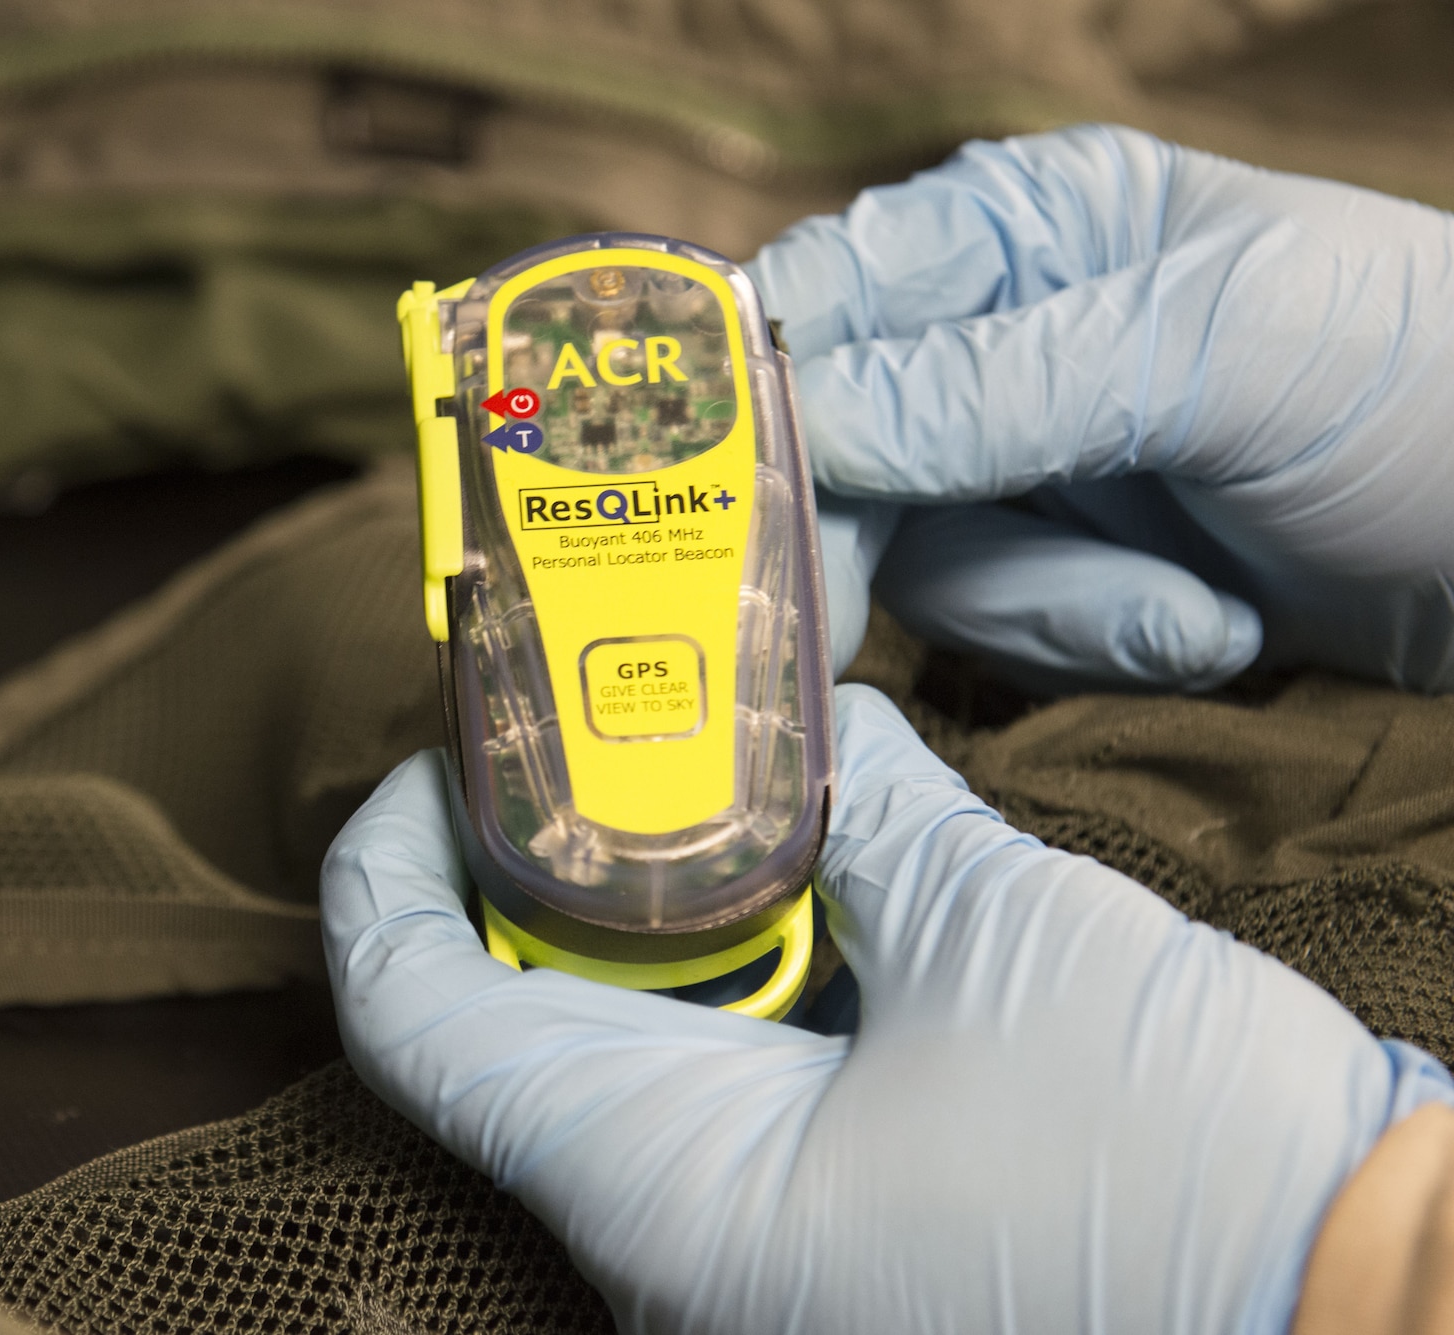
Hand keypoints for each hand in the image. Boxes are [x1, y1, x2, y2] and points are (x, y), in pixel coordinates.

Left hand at [322, 686, 1452, 1332]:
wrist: (1371, 1316)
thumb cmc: (1186, 1178)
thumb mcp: (1001, 941)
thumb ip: (867, 817)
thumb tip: (814, 735)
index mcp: (663, 1190)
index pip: (418, 1016)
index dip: (397, 861)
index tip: (447, 746)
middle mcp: (674, 1242)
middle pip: (511, 1020)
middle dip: (542, 864)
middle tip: (593, 723)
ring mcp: (755, 1248)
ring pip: (625, 1048)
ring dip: (656, 913)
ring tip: (708, 775)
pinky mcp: (833, 1232)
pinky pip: (731, 1087)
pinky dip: (747, 974)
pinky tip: (812, 877)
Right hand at [761, 125, 1453, 692]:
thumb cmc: (1414, 380)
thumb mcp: (1214, 358)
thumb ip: (998, 389)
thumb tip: (808, 428)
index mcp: (1029, 227)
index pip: (831, 289)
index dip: (767, 387)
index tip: (744, 490)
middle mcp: (1001, 337)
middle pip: (842, 447)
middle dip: (879, 541)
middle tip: (852, 624)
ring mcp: (1029, 463)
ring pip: (922, 560)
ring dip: (1049, 612)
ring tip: (1196, 619)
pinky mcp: (1067, 571)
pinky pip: (1002, 627)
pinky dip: (1100, 644)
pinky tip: (1218, 629)